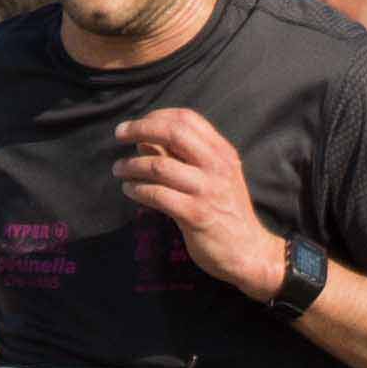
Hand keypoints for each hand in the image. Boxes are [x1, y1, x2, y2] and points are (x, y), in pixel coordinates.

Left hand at [109, 108, 286, 296]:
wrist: (248, 251)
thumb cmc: (225, 212)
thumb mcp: (211, 178)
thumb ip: (179, 158)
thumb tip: (143, 140)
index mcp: (223, 152)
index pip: (187, 118)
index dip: (156, 117)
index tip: (136, 125)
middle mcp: (218, 166)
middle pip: (174, 133)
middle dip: (140, 129)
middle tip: (119, 135)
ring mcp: (208, 190)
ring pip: (160, 166)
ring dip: (132, 165)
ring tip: (119, 169)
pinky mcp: (196, 215)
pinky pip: (158, 195)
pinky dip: (137, 189)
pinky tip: (129, 190)